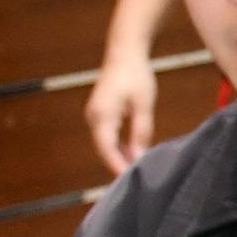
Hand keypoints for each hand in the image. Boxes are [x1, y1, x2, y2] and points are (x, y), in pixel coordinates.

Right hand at [84, 54, 158, 174]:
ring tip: (135, 173)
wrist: (124, 53)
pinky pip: (107, 136)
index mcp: (102, 114)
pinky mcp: (100, 113)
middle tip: (135, 183)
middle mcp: (93, 117)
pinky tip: (132, 156)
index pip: (107, 148)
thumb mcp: (143, 104)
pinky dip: (118, 147)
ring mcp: (95, 115)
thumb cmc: (136, 75)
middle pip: (104, 149)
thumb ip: (141, 131)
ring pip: (105, 144)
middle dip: (117, 165)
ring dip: (118, 157)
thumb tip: (138, 156)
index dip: (117, 165)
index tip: (128, 180)